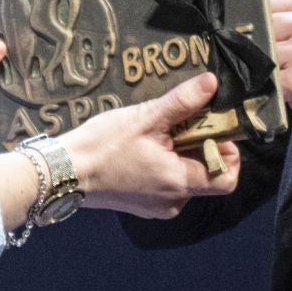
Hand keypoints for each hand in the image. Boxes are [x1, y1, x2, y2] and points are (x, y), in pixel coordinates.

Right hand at [66, 72, 240, 218]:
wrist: (64, 172)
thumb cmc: (103, 146)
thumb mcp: (145, 118)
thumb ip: (182, 102)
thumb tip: (212, 83)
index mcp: (179, 183)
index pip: (226, 178)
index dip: (227, 153)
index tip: (211, 130)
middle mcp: (174, 202)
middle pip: (206, 175)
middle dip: (199, 147)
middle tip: (178, 124)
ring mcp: (157, 206)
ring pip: (186, 179)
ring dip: (180, 155)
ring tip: (156, 135)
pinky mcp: (142, 206)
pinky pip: (167, 185)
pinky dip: (164, 166)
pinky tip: (143, 149)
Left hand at [268, 0, 291, 130]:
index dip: (257, 11)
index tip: (258, 22)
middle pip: (260, 24)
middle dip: (261, 37)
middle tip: (274, 50)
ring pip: (259, 50)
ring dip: (263, 60)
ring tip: (282, 67)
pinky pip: (265, 76)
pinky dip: (267, 80)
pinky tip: (282, 82)